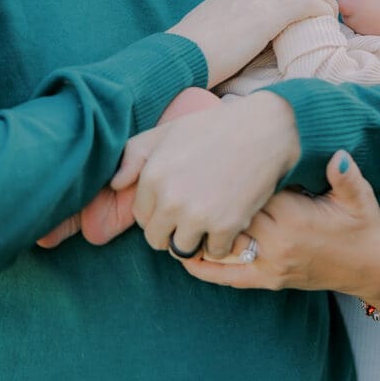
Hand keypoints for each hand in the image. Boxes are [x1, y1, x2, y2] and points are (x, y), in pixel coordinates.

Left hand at [37, 88, 221, 248]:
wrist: (264, 130)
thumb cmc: (215, 128)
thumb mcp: (169, 131)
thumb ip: (134, 155)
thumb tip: (114, 184)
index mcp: (153, 175)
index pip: (141, 216)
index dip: (159, 210)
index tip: (178, 198)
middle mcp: (170, 199)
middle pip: (157, 239)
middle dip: (171, 229)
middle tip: (193, 211)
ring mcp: (197, 215)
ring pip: (182, 249)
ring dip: (194, 238)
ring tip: (209, 217)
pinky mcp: (225, 226)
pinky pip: (213, 252)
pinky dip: (221, 241)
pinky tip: (229, 218)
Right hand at [169, 0, 336, 86]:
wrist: (180, 55)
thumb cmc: (190, 52)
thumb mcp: (210, 28)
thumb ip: (228, 23)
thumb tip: (240, 38)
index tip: (301, 10)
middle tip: (322, 16)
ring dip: (324, 0)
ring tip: (326, 22)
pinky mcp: (268, 14)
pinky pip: (308, 2)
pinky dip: (320, 11)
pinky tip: (321, 27)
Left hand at [179, 150, 379, 292]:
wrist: (370, 267)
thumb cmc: (360, 224)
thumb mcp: (358, 196)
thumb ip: (346, 175)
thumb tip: (339, 156)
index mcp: (293, 218)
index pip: (248, 192)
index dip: (229, 176)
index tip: (213, 157)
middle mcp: (276, 245)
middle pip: (228, 217)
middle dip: (207, 199)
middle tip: (181, 178)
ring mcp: (269, 267)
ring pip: (221, 247)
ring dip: (198, 230)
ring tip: (171, 212)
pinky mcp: (267, 281)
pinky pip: (228, 277)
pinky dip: (204, 265)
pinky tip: (183, 252)